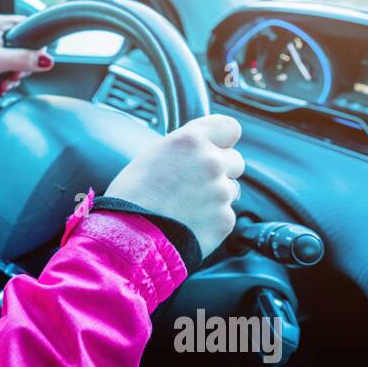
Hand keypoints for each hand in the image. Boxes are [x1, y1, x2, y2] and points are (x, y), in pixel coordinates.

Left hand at [0, 14, 53, 96]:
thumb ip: (24, 59)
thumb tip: (47, 60)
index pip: (28, 27)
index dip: (35, 46)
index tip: (33, 62)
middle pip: (23, 47)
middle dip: (21, 66)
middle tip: (14, 76)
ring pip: (14, 59)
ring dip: (13, 75)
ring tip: (4, 84)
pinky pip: (4, 67)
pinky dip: (4, 79)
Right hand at [104, 114, 243, 256]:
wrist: (131, 238)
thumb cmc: (131, 196)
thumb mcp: (152, 156)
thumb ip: (183, 149)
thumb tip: (196, 151)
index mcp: (191, 141)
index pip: (230, 128)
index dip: (223, 140)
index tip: (216, 147)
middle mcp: (210, 162)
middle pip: (235, 160)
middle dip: (221, 170)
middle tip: (195, 182)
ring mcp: (220, 192)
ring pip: (230, 189)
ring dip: (215, 196)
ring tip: (186, 206)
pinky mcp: (225, 220)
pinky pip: (225, 214)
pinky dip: (211, 219)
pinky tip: (189, 222)